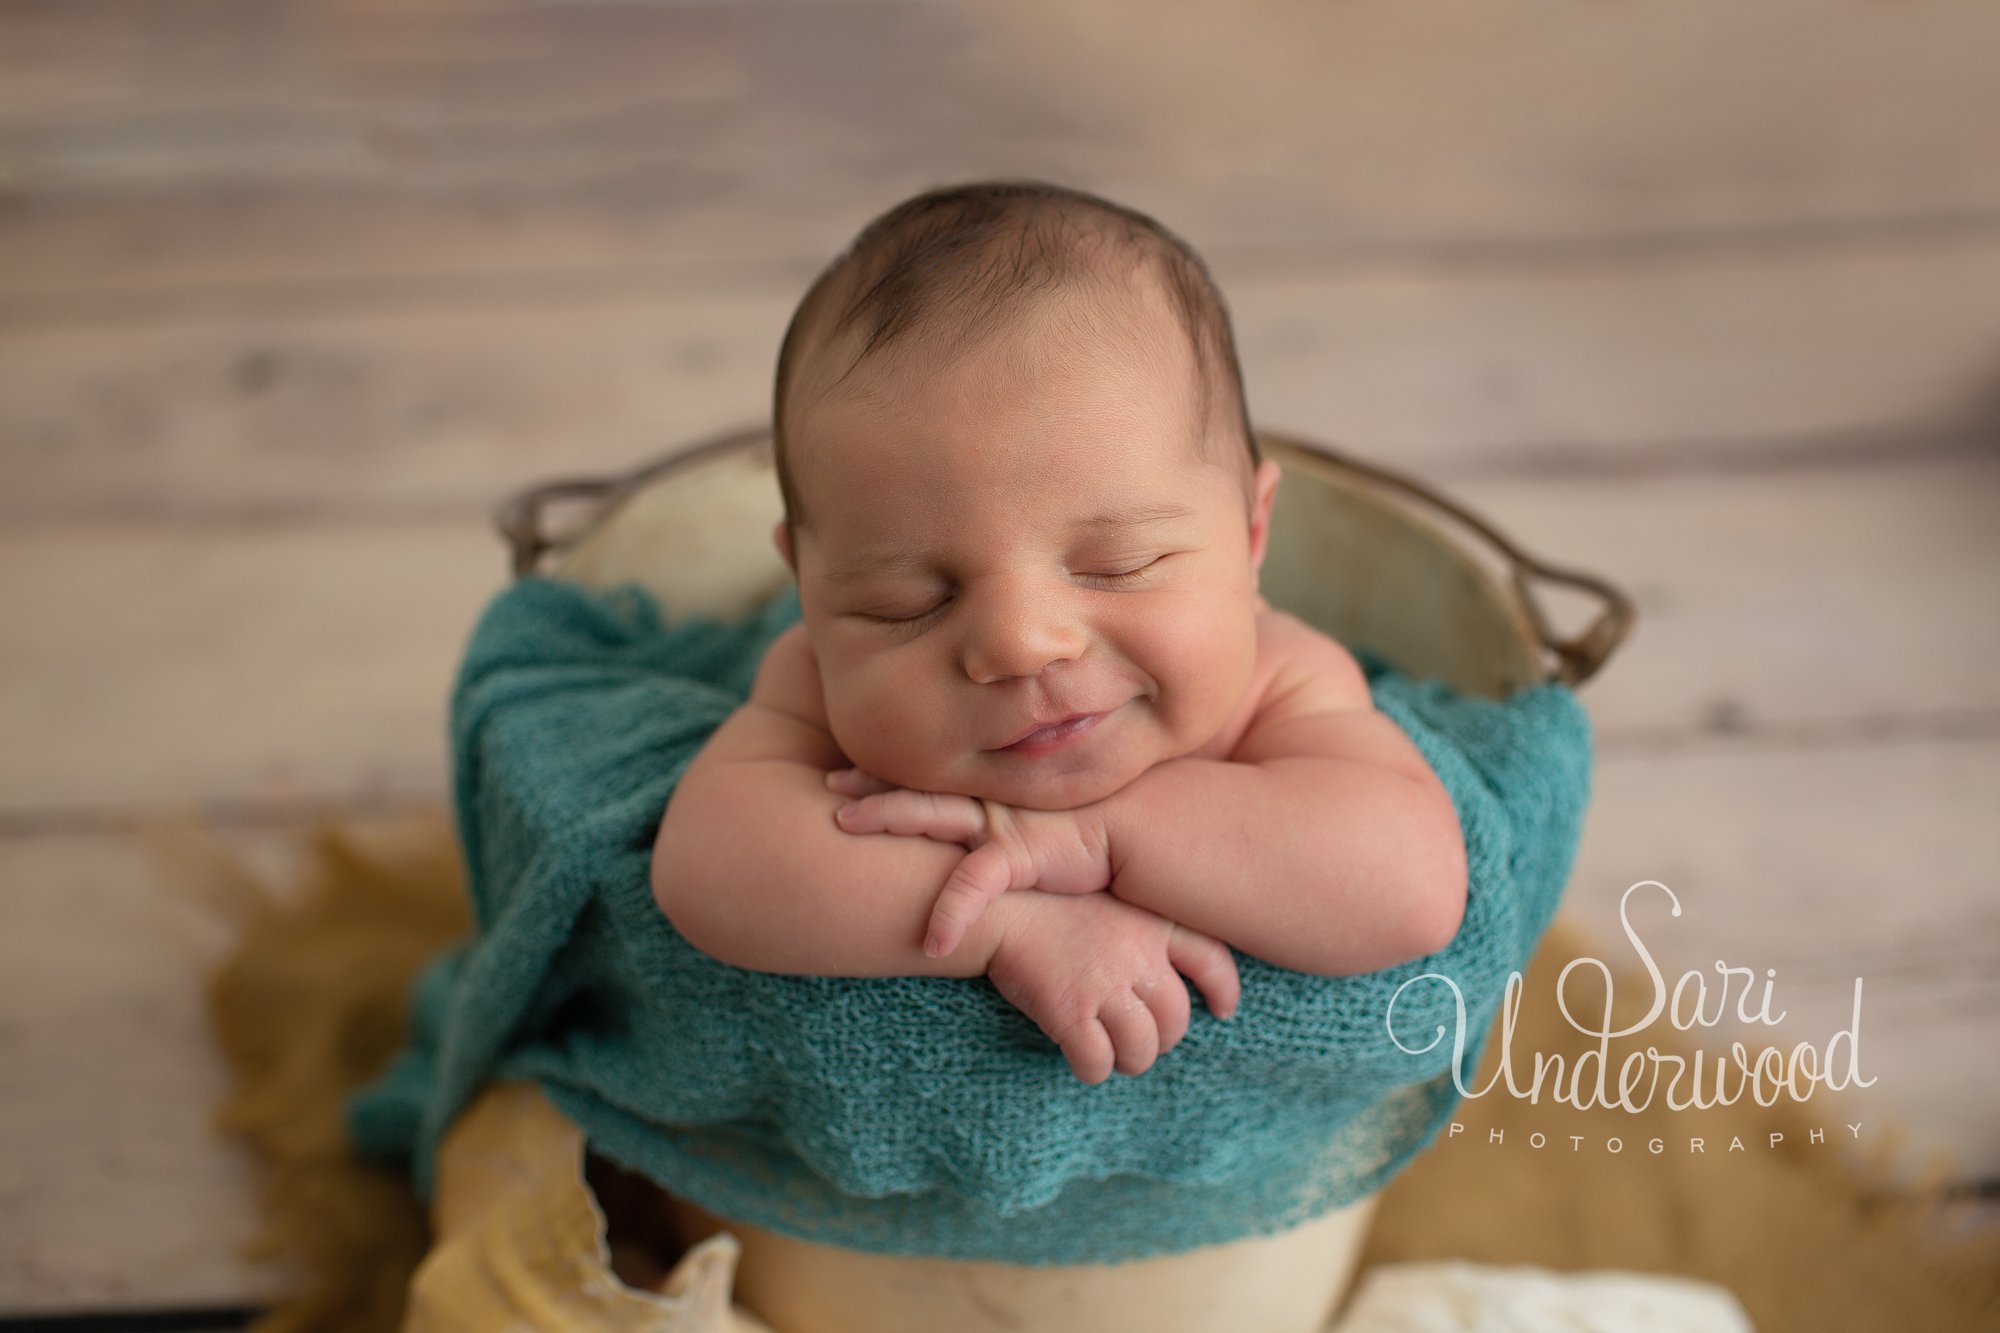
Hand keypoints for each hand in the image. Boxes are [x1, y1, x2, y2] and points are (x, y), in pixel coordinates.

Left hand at [826, 766, 1112, 958]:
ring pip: (933, 814)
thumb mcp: (1059, 830)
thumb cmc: (1115, 831)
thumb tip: (1012, 852)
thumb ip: (1030, 834)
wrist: (1161, 829)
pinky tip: (932, 942)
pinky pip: (976, 882)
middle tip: (830, 784)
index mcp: (999, 797)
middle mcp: (995, 802)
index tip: (851, 767)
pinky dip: (952, 911)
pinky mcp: (1025, 853)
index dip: (895, 773)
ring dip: (887, 814)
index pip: (940, 781)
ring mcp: (1005, 823)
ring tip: (844, 823)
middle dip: (874, 784)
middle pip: (924, 788)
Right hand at [985, 890, 1239, 1084]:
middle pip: (1176, 1021)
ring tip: (1109, 1054)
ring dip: (1128, 1061)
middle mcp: (1138, 956)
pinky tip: (1079, 1059)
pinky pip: (1097, 1063)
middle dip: (1160, 1041)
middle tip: (1137, 1041)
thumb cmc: (1048, 904)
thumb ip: (1143, 933)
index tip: (1222, 1010)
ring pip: (1141, 1051)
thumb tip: (1164, 980)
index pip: (1211, 960)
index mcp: (1152, 924)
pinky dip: (1092, 1070)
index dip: (1223, 990)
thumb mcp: (1109, 899)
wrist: (999, 906)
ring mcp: (1105, 985)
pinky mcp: (1071, 1012)